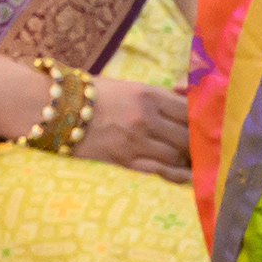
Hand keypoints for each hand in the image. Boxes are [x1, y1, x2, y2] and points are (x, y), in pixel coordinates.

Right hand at [77, 76, 195, 183]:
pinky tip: (185, 176)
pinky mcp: (125, 160)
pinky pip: (159, 170)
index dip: (201, 118)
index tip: (205, 124)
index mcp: (149, 94)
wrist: (56, 108)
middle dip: (196, 141)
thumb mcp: (129, 86)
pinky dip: (175, 174)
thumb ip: (157, 96)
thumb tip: (183, 98)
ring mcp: (136, 141)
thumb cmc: (93, 94)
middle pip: (187, 134)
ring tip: (192, 159)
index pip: (189, 109)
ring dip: (186, 158)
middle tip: (202, 146)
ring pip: (176, 155)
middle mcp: (146, 117)